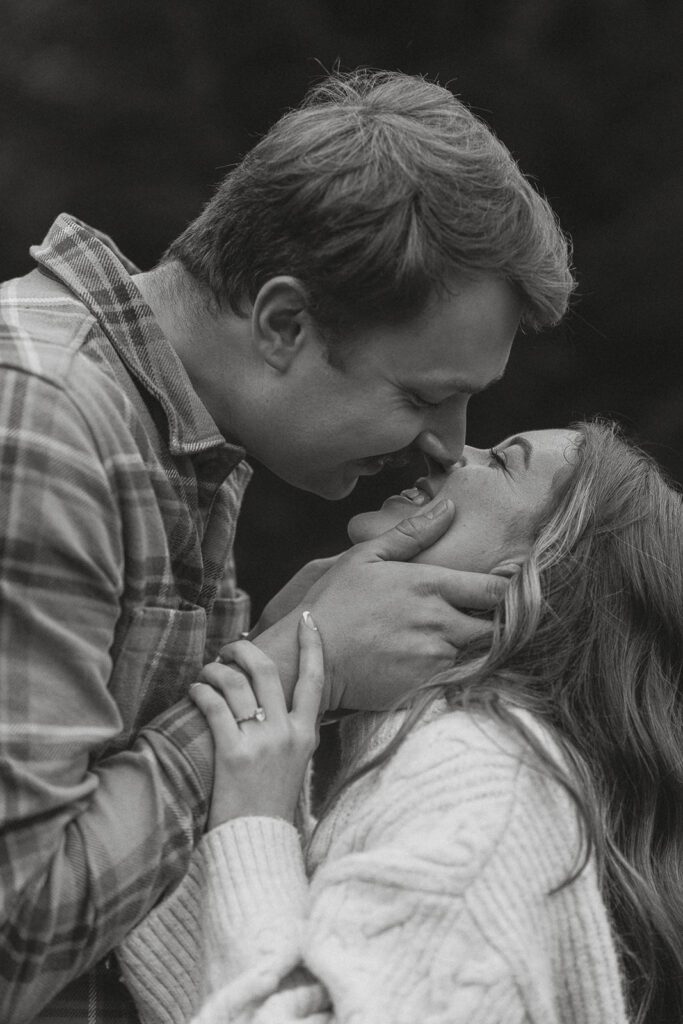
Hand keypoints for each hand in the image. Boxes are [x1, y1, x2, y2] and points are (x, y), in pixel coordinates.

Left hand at [190, 614, 323, 828]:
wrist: (258, 843)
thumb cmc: (270, 804)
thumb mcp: (295, 763)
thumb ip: (290, 731)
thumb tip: (267, 697)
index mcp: (306, 734)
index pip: (315, 680)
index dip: (312, 646)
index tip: (307, 621)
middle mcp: (287, 733)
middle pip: (266, 671)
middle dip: (244, 650)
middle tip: (230, 648)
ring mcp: (261, 743)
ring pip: (235, 683)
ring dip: (215, 670)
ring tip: (206, 674)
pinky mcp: (233, 754)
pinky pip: (213, 706)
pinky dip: (200, 692)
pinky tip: (194, 691)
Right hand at [249, 500, 507, 711]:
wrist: (309, 657)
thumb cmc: (333, 602)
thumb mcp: (366, 557)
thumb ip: (412, 533)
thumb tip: (449, 506)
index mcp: (429, 585)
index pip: (493, 590)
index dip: (501, 590)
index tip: (497, 589)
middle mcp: (439, 621)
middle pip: (491, 626)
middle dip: (486, 622)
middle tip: (469, 617)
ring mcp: (433, 656)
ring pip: (470, 652)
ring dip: (461, 645)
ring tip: (430, 638)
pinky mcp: (424, 685)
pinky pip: (447, 676)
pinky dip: (440, 668)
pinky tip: (414, 659)